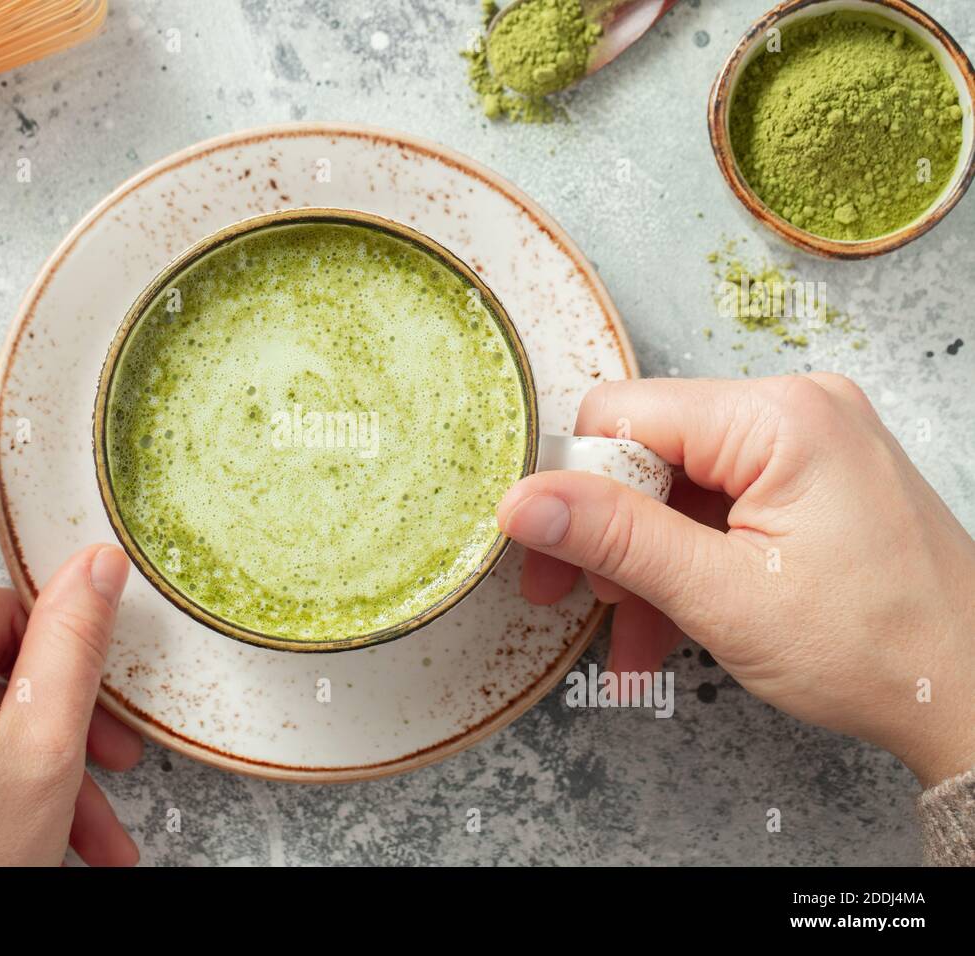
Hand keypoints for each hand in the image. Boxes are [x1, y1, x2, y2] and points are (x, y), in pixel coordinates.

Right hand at [498, 374, 974, 787]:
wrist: (974, 696)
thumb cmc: (877, 650)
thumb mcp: (721, 596)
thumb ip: (615, 538)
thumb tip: (523, 501)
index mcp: (780, 416)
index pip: (623, 415)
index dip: (576, 485)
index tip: (552, 554)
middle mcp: (797, 409)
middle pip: (649, 452)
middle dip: (608, 536)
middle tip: (572, 602)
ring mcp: (809, 443)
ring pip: (678, 489)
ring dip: (644, 565)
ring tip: (633, 639)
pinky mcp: (813, 479)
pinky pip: (719, 508)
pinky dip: (687, 563)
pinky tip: (667, 626)